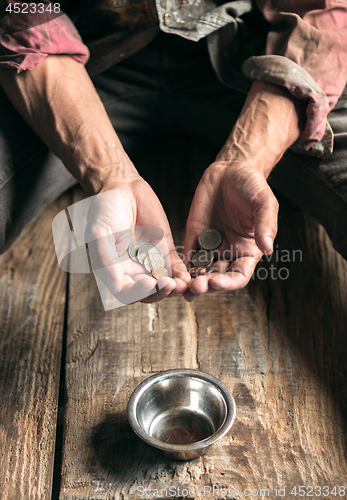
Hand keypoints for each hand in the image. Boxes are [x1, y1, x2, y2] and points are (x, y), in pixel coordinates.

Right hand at [86, 175, 190, 303]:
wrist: (123, 189)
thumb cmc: (105, 210)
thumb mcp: (99, 232)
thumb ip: (106, 258)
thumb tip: (115, 284)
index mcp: (115, 270)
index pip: (127, 292)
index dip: (138, 292)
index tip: (149, 284)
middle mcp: (133, 270)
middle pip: (149, 292)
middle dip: (161, 291)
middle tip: (170, 285)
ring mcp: (151, 262)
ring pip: (164, 283)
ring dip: (175, 287)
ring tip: (183, 284)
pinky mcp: (165, 251)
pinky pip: (176, 267)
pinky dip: (182, 273)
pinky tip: (188, 274)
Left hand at [183, 161, 278, 300]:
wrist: (232, 168)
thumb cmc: (253, 185)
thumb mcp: (264, 203)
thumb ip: (266, 225)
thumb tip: (267, 248)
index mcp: (248, 250)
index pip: (239, 275)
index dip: (228, 283)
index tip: (217, 282)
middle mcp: (229, 252)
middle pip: (217, 277)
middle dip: (206, 284)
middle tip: (195, 287)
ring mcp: (211, 245)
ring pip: (201, 270)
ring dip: (192, 280)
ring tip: (182, 286)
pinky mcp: (195, 235)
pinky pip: (187, 254)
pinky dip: (180, 265)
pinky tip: (172, 272)